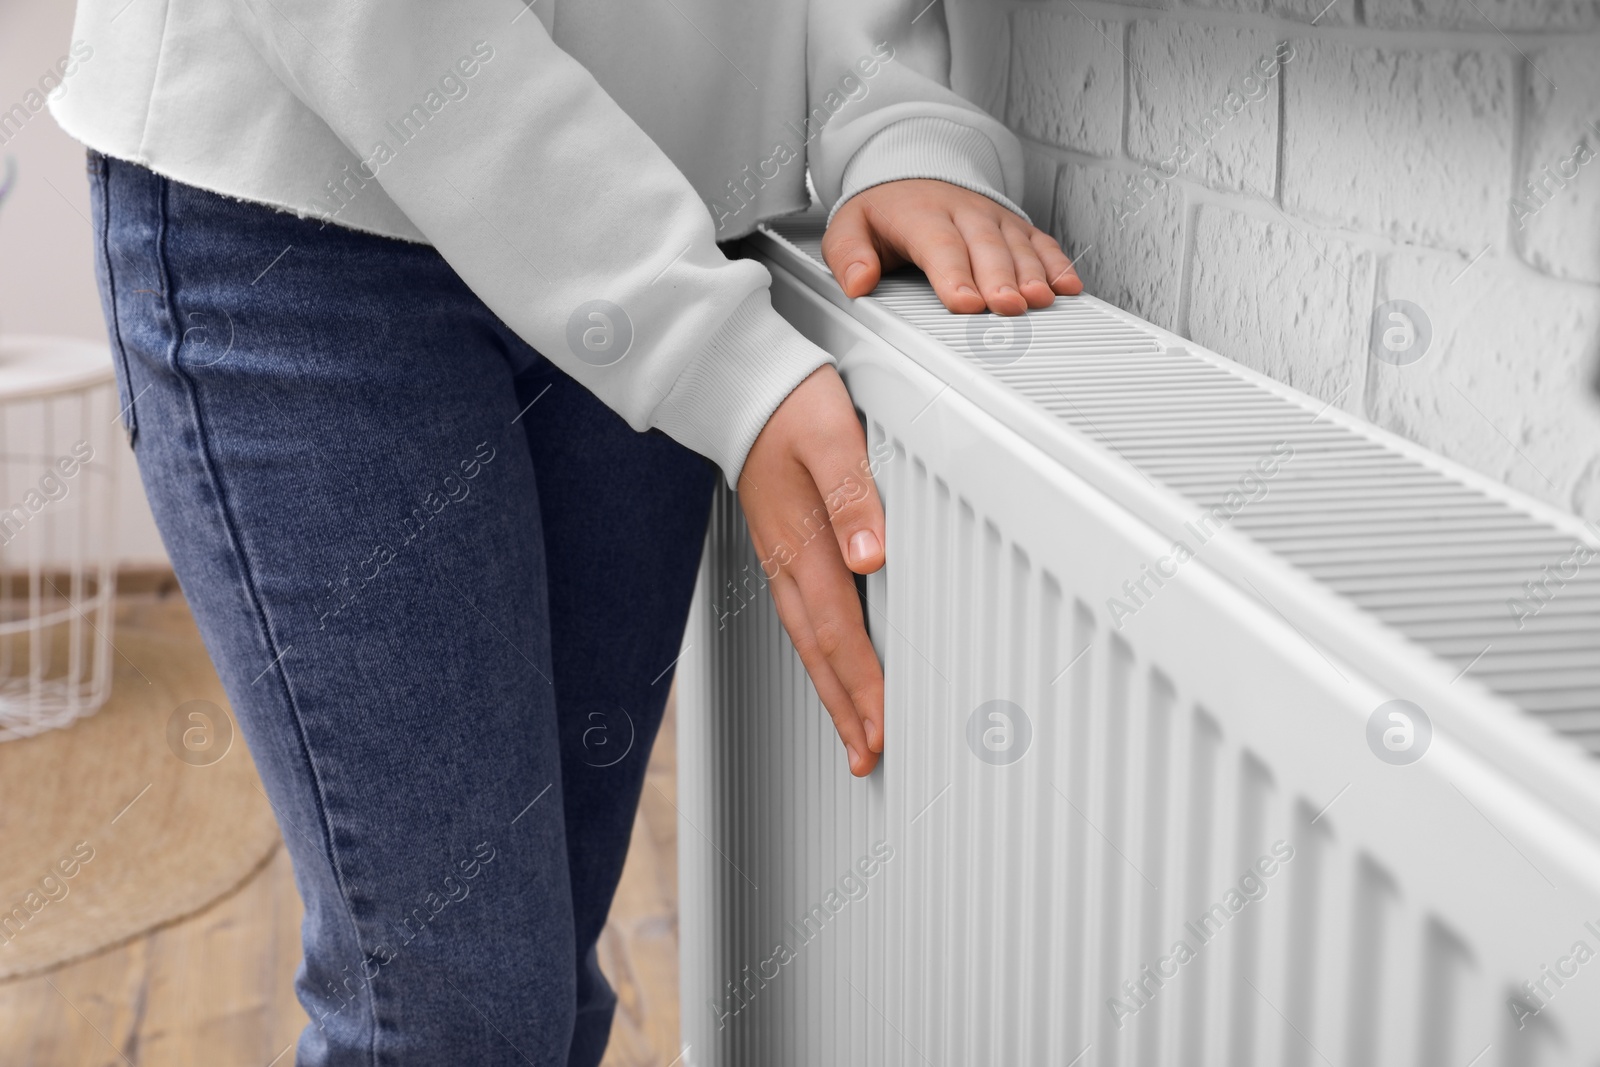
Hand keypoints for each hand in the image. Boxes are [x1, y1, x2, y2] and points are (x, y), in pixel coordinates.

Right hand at [739, 365, 885, 776]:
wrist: (737, 385)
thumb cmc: (787, 404)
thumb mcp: (830, 438)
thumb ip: (853, 496)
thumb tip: (873, 556)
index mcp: (802, 544)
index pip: (840, 632)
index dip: (864, 685)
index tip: (883, 728)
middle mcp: (788, 562)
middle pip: (820, 654)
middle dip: (846, 708)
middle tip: (869, 755)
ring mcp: (781, 559)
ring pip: (810, 642)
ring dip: (833, 690)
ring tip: (854, 732)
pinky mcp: (782, 549)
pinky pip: (804, 617)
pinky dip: (821, 655)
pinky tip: (833, 666)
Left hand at [822, 178, 1081, 315]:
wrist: (911, 170)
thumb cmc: (883, 210)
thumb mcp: (849, 226)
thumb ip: (849, 255)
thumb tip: (858, 283)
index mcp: (920, 214)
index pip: (939, 245)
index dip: (954, 275)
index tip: (966, 304)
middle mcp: (963, 212)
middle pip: (985, 246)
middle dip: (1000, 278)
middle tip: (1010, 307)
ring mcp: (993, 217)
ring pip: (1017, 244)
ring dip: (1033, 273)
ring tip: (1041, 300)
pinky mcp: (1015, 225)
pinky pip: (1041, 242)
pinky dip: (1058, 263)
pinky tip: (1068, 286)